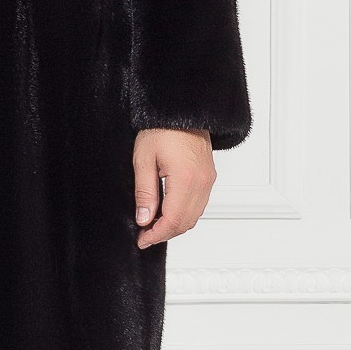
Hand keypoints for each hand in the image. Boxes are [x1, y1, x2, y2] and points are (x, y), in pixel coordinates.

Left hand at [133, 127, 215, 247]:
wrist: (182, 110)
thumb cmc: (162, 129)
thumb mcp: (144, 160)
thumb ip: (144, 193)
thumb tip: (144, 219)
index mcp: (186, 180)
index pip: (173, 221)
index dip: (156, 234)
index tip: (142, 239)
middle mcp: (202, 183)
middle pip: (186, 223)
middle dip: (165, 233)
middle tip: (145, 235)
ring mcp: (208, 180)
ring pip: (194, 216)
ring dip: (175, 225)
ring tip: (153, 225)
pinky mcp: (209, 176)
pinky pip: (199, 205)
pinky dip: (184, 214)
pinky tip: (168, 212)